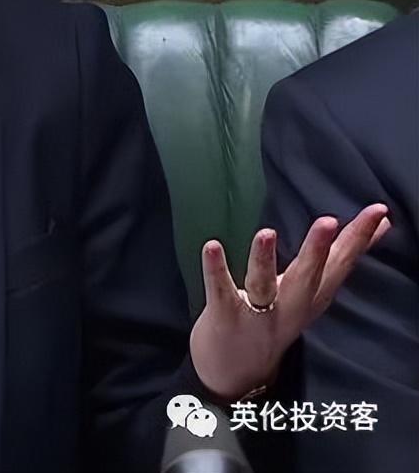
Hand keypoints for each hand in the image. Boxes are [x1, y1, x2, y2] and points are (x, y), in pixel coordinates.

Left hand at [189, 204, 390, 400]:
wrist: (235, 379)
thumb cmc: (272, 323)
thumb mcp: (308, 297)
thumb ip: (331, 265)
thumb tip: (365, 230)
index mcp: (311, 299)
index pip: (340, 266)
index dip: (359, 240)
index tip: (379, 212)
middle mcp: (288, 308)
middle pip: (308, 277)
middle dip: (320, 250)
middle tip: (330, 221)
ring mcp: (256, 315)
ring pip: (263, 285)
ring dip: (265, 259)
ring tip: (267, 232)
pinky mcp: (224, 318)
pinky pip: (220, 292)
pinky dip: (216, 270)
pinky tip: (212, 246)